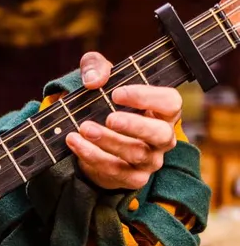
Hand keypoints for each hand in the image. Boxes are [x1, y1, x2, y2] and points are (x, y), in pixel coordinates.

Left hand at [67, 52, 180, 190]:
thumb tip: (93, 80)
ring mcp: (150, 160)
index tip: (117, 93)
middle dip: (135, 125)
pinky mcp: (132, 178)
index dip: (148, 97)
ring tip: (84, 128)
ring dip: (108, 141)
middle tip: (109, 118)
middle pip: (160, 133)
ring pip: (135, 154)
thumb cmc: (104, 104)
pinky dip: (92, 156)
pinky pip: (114, 170)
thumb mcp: (99, 78)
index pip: (170, 103)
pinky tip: (75, 142)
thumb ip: (95, 67)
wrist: (90, 140)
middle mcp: (162, 137)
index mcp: (163, 111)